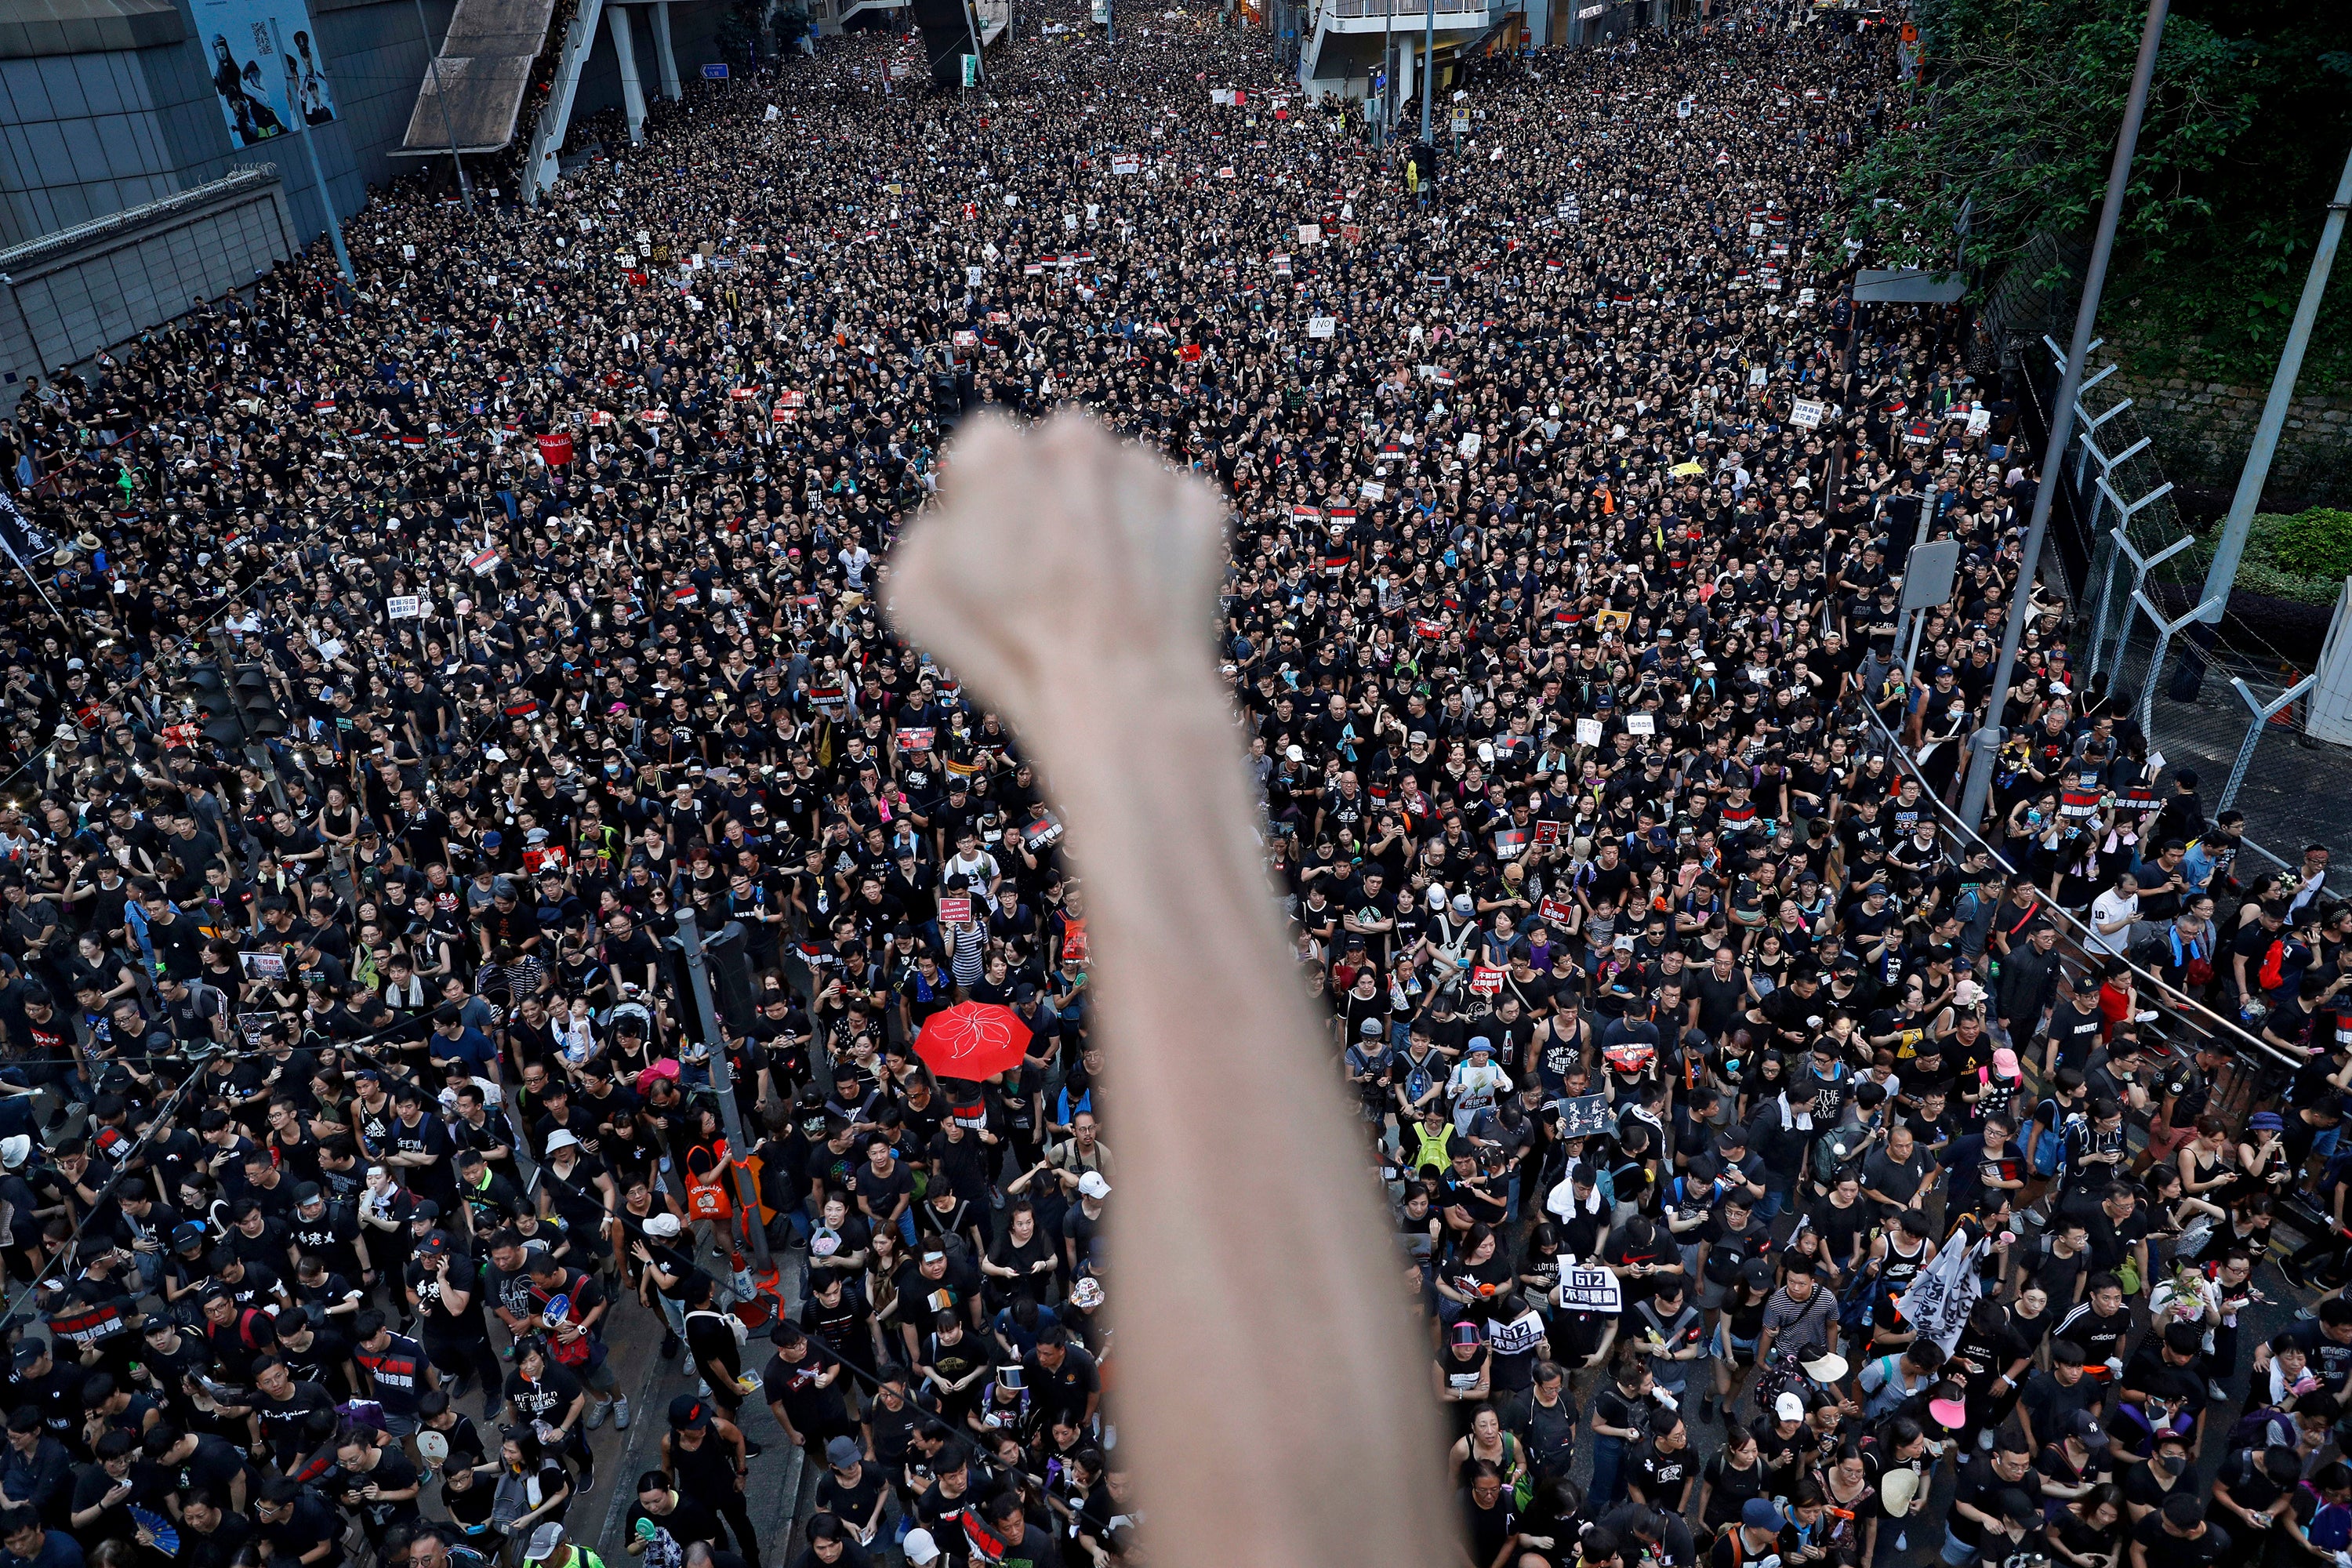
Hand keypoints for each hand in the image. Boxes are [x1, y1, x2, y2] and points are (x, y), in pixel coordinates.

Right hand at [107, 1482, 133, 1504]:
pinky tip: (127, 1492)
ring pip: (124, 1495)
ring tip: (130, 1489)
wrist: (106, 1503)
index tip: (126, 1485)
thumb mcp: (109, 1491)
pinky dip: (126, 1494)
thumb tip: (117, 1485)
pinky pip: (123, 1497)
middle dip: (126, 1489)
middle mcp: (116, 1496)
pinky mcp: (119, 1500)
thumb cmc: (107, 1497)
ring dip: (127, 1492)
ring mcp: (118, 1498)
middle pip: (122, 1492)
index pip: (119, 1490)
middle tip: (130, 1486)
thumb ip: (113, 1488)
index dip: (123, 1487)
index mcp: (113, 1493)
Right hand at [888, 411, 1227, 743]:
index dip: (986, 500)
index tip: (994, 545)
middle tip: (1052, 567)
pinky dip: (1164, 540)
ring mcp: (1144, 471)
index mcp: (998, 451)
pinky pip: (1174, 509)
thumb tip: (951, 521)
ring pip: (1121, 479)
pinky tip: (1145, 590)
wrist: (1119, 695)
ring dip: (1110, 516)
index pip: (987, 449)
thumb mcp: (917, 594)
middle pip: (1060, 454)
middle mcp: (1076, 442)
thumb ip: (926, 535)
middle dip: (1054, 496)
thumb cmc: (1010, 650)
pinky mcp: (1199, 504)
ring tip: (1101, 589)